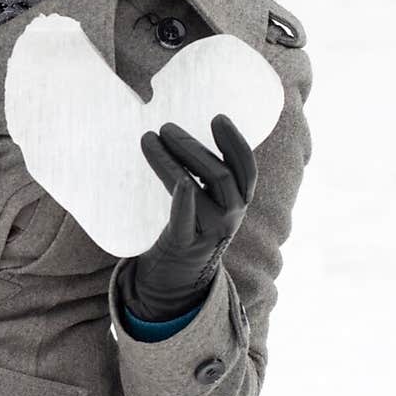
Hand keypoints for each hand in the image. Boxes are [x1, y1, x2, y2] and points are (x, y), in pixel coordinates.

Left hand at [120, 114, 257, 321]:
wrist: (179, 277)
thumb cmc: (192, 226)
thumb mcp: (208, 200)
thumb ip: (203, 172)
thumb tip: (175, 130)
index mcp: (238, 201)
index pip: (246, 168)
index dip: (234, 142)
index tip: (217, 117)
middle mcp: (230, 216)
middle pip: (219, 175)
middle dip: (191, 147)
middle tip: (165, 127)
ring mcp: (209, 231)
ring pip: (198, 189)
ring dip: (172, 160)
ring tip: (149, 139)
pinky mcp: (185, 243)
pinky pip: (185, 219)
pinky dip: (184, 199)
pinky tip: (178, 180)